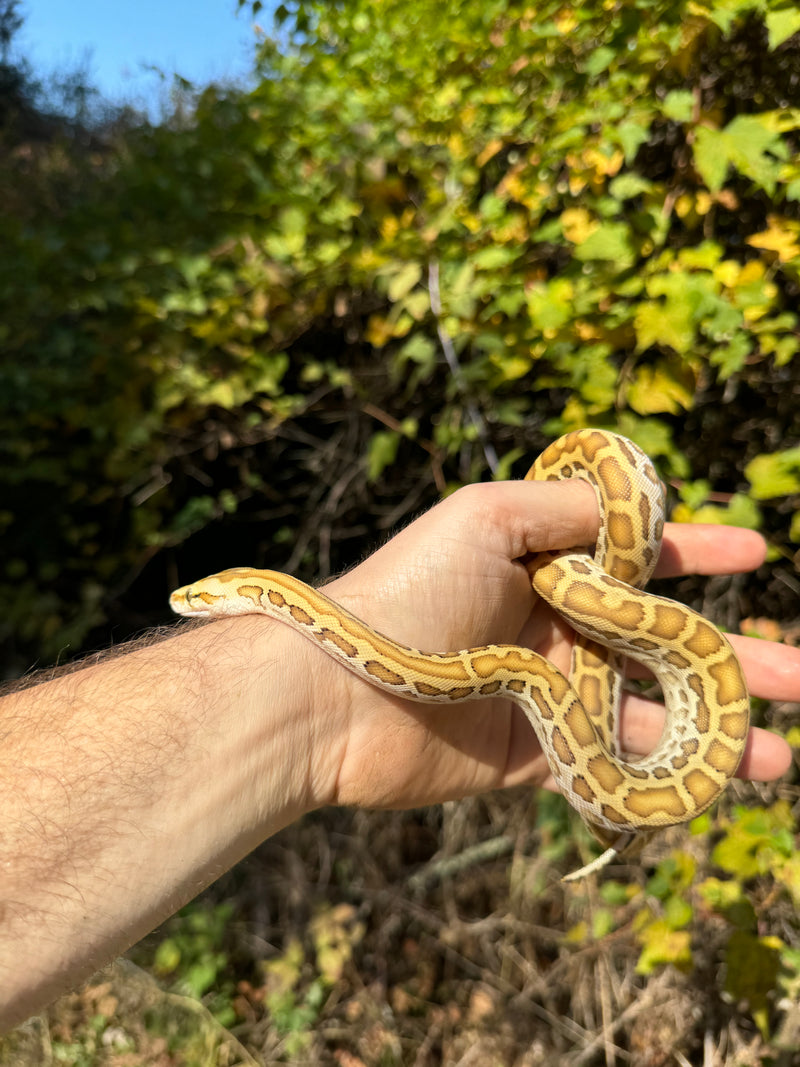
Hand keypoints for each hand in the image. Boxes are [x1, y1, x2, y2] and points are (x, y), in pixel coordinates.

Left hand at [313, 479, 793, 810]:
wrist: (337, 693)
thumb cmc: (410, 591)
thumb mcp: (487, 518)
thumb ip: (564, 507)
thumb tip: (633, 503)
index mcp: (542, 566)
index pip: (636, 557)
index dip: (695, 553)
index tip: (756, 553)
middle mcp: (552, 628)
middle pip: (661, 640)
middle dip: (733, 654)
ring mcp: (549, 694)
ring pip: (650, 709)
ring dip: (716, 725)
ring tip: (778, 748)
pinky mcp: (536, 757)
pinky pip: (612, 765)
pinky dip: (663, 774)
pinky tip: (715, 779)